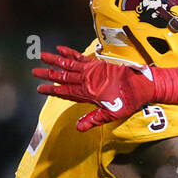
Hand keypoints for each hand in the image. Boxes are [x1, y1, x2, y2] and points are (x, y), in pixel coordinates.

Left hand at [32, 46, 177, 131]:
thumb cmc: (130, 102)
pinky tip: (60, 49)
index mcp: (88, 95)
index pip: (66, 92)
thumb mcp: (112, 114)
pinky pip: (81, 57)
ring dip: (55, 61)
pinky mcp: (98, 65)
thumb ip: (95, 119)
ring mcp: (91, 72)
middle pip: (63, 77)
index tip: (40, 89)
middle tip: (34, 71)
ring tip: (42, 56)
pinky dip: (70, 53)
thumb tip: (78, 128)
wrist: (143, 87)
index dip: (52, 90)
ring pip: (69, 65)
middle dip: (49, 74)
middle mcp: (87, 83)